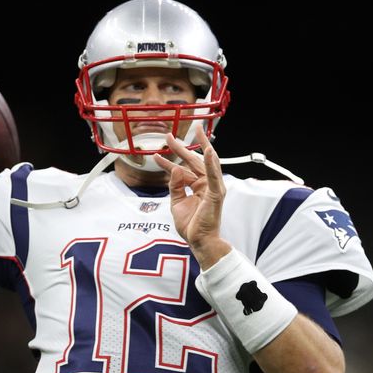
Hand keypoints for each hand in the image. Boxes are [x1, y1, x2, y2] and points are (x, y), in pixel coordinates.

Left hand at [153, 129, 230, 268]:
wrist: (199, 241)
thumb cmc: (191, 225)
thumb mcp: (176, 202)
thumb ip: (175, 185)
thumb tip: (174, 168)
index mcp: (197, 186)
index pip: (181, 169)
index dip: (168, 161)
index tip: (156, 153)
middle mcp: (206, 184)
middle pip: (192, 161)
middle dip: (181, 147)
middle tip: (169, 135)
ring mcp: (213, 187)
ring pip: (206, 162)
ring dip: (201, 146)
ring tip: (197, 131)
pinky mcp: (216, 193)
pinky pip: (214, 175)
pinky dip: (210, 162)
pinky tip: (208, 150)